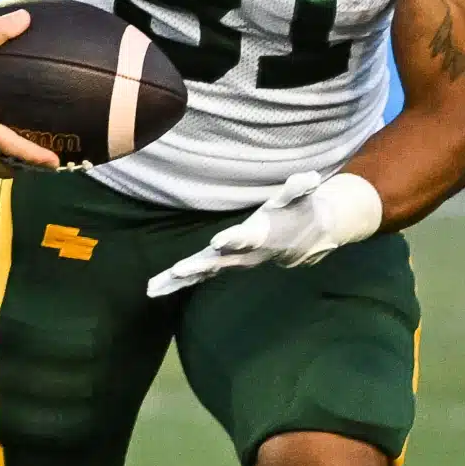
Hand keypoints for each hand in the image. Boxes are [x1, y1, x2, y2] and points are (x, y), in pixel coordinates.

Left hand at [146, 171, 382, 296]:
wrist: (306, 238)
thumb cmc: (297, 211)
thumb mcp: (298, 197)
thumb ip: (299, 188)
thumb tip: (311, 177)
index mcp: (260, 236)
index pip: (246, 238)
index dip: (233, 240)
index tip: (217, 242)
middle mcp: (245, 254)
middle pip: (218, 262)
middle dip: (198, 267)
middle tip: (177, 271)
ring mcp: (233, 262)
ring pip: (204, 272)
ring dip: (179, 280)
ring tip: (153, 288)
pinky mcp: (224, 264)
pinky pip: (200, 274)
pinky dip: (178, 282)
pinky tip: (155, 288)